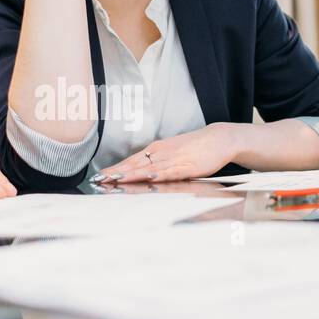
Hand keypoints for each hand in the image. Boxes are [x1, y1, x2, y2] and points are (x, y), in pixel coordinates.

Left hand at [94, 123, 240, 183]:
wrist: (219, 138)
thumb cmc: (195, 147)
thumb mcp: (172, 153)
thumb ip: (157, 162)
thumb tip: (141, 172)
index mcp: (156, 150)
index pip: (131, 161)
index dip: (115, 168)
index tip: (99, 175)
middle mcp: (160, 153)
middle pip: (134, 165)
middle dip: (116, 173)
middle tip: (99, 180)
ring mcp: (173, 160)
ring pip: (148, 168)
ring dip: (131, 175)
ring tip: (115, 180)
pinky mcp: (186, 166)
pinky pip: (169, 172)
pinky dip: (157, 175)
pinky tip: (147, 178)